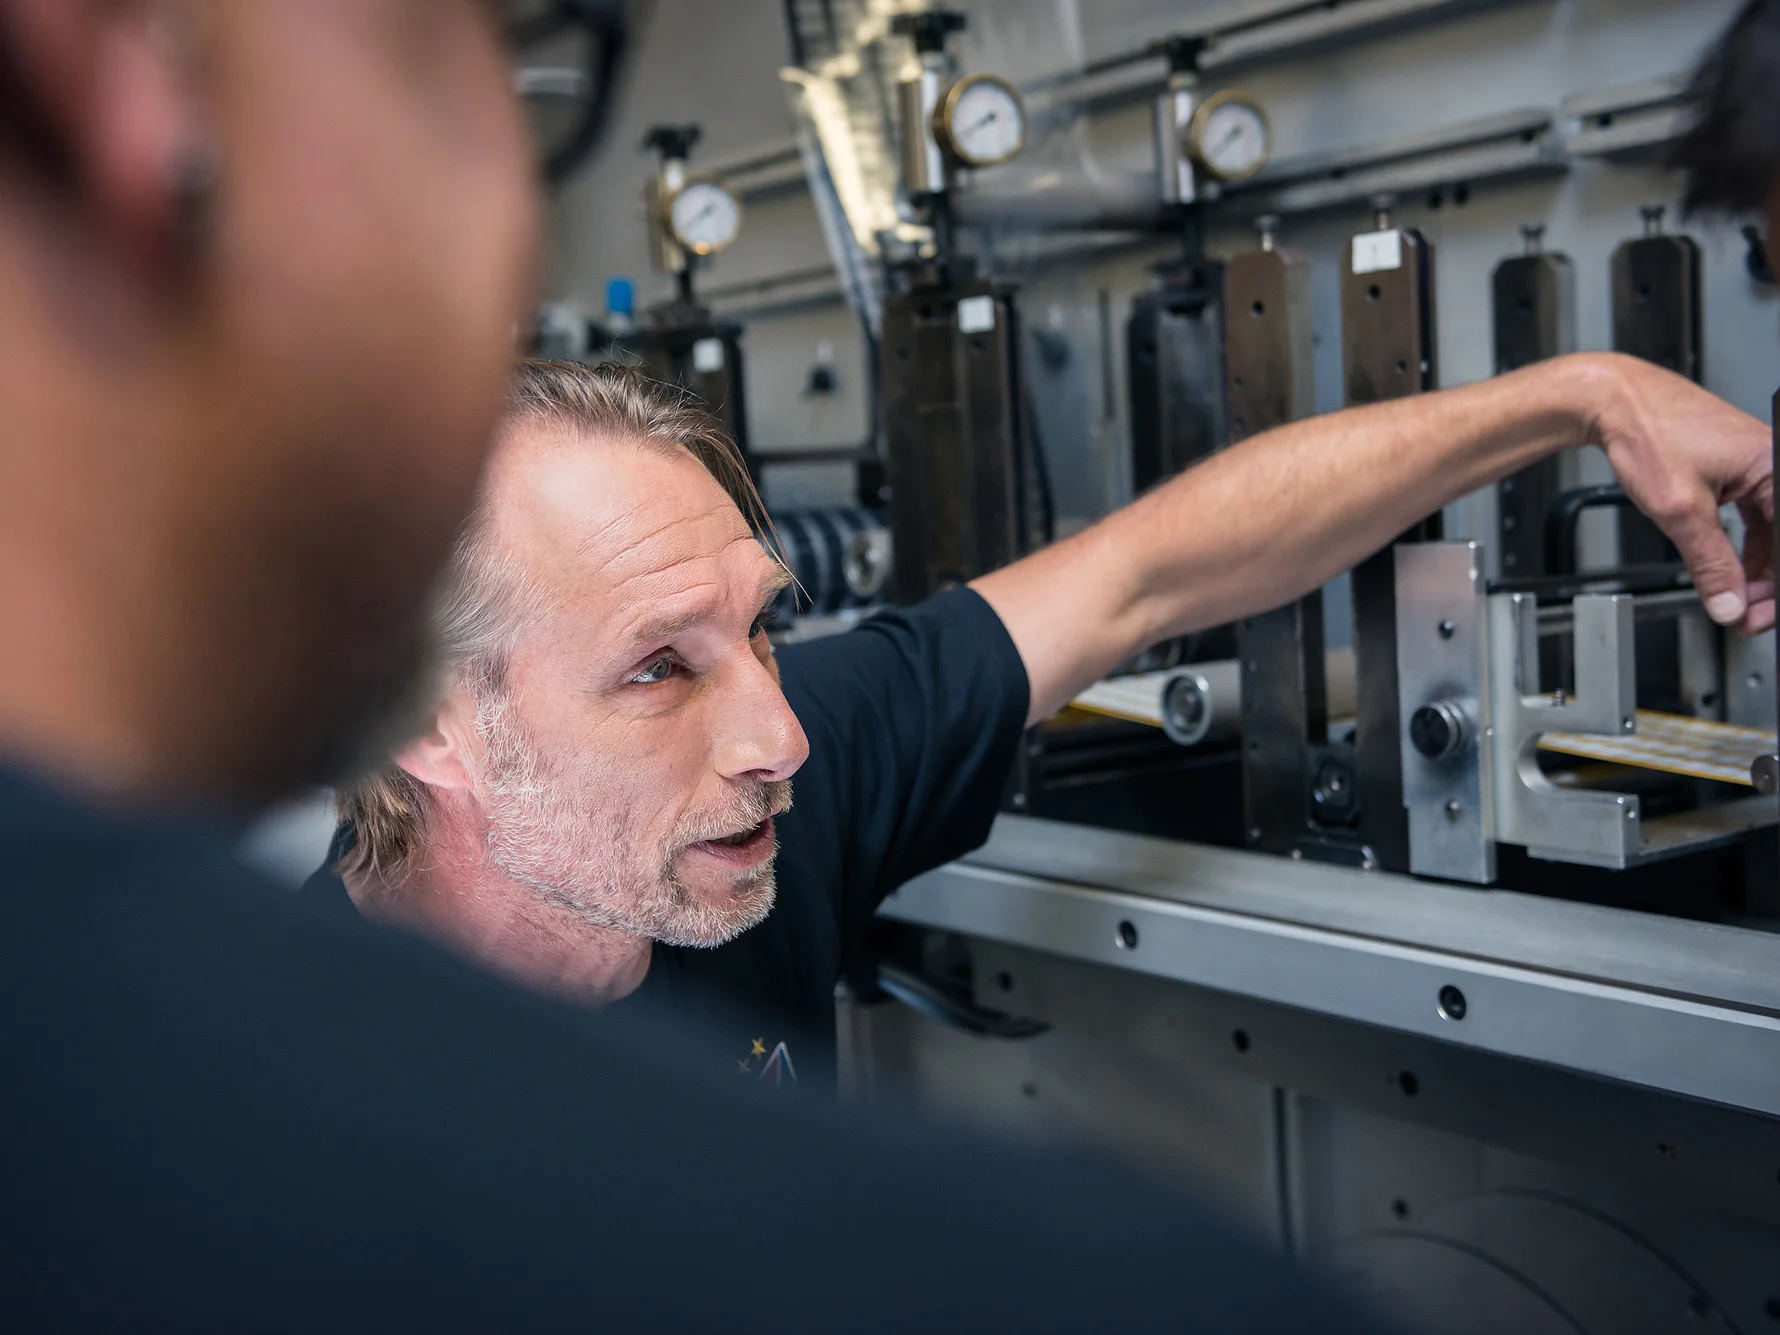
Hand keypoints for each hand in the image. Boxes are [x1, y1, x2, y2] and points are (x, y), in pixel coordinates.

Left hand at [1582, 352, 1774, 633]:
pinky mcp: (1737, 471)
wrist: (1614, 402)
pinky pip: (1754, 518)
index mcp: (1774, 466)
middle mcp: (1773, 463)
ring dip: (1757, 571)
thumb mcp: (1680, 510)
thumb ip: (1710, 563)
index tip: (1760, 615)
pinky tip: (1733, 574)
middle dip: (1769, 584)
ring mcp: (1757, 467)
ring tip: (1737, 603)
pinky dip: (1744, 548)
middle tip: (1747, 618)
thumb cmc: (1647, 432)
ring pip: (1772, 532)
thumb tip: (1729, 603)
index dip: (1775, 587)